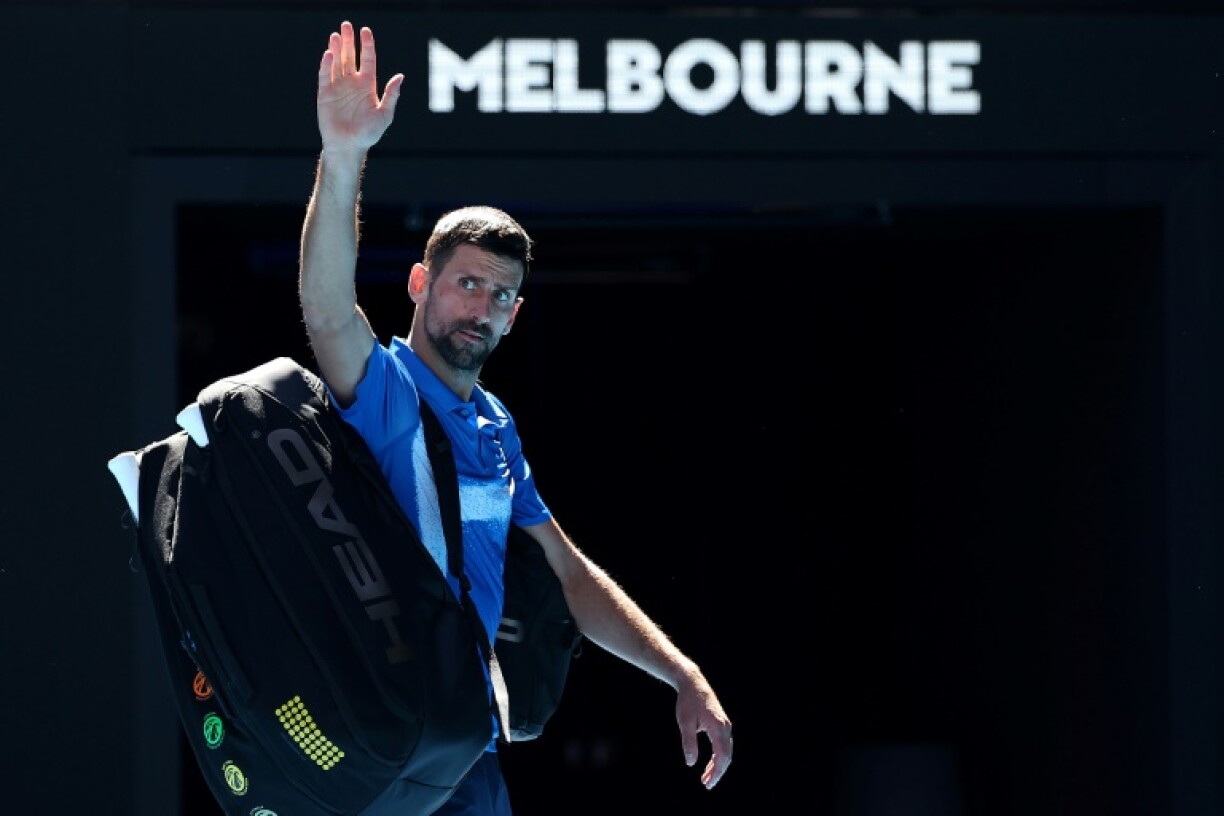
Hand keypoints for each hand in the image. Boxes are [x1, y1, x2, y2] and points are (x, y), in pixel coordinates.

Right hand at [317, 21, 403, 151]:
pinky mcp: (325, 94)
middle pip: (350, 56)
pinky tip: (329, 54)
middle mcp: (352, 83)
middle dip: (348, 41)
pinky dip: (326, 65)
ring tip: (336, 35)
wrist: (349, 147)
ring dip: (336, 48)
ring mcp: (338, 87)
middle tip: (346, 25)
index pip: (367, 59)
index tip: (365, 31)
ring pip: (337, 62)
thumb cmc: (369, 134)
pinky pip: (325, 76)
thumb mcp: (385, 114)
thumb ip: (392, 95)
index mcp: (367, 85)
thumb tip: (400, 76)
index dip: (366, 45)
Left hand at [675, 670, 732, 789]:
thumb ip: (688, 743)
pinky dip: (718, 757)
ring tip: (705, 778)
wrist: (692, 683)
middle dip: (717, 772)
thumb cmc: (687, 702)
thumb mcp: (685, 722)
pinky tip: (710, 765)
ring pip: (726, 751)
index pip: (722, 756)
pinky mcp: (722, 724)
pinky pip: (723, 745)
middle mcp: (726, 727)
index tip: (707, 784)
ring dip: (717, 766)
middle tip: (706, 785)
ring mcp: (725, 725)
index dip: (716, 772)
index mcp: (718, 727)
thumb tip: (691, 763)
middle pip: (727, 756)